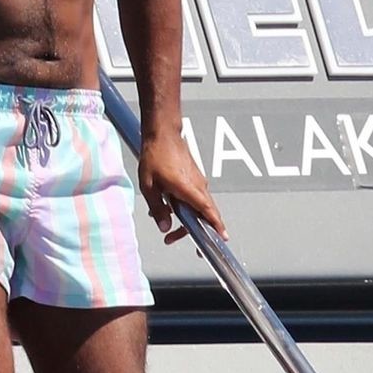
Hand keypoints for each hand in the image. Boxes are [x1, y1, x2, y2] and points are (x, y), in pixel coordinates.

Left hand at [138, 131, 227, 245]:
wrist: (163, 133)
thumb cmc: (155, 155)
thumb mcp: (149, 185)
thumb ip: (158, 208)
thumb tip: (164, 227)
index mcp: (188, 188)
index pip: (207, 211)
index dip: (216, 226)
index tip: (223, 239)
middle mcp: (198, 186)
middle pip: (204, 214)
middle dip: (192, 231)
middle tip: (172, 239)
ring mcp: (198, 181)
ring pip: (199, 206)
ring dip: (186, 218)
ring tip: (165, 223)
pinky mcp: (194, 178)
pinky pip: (194, 198)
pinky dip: (185, 206)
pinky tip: (167, 206)